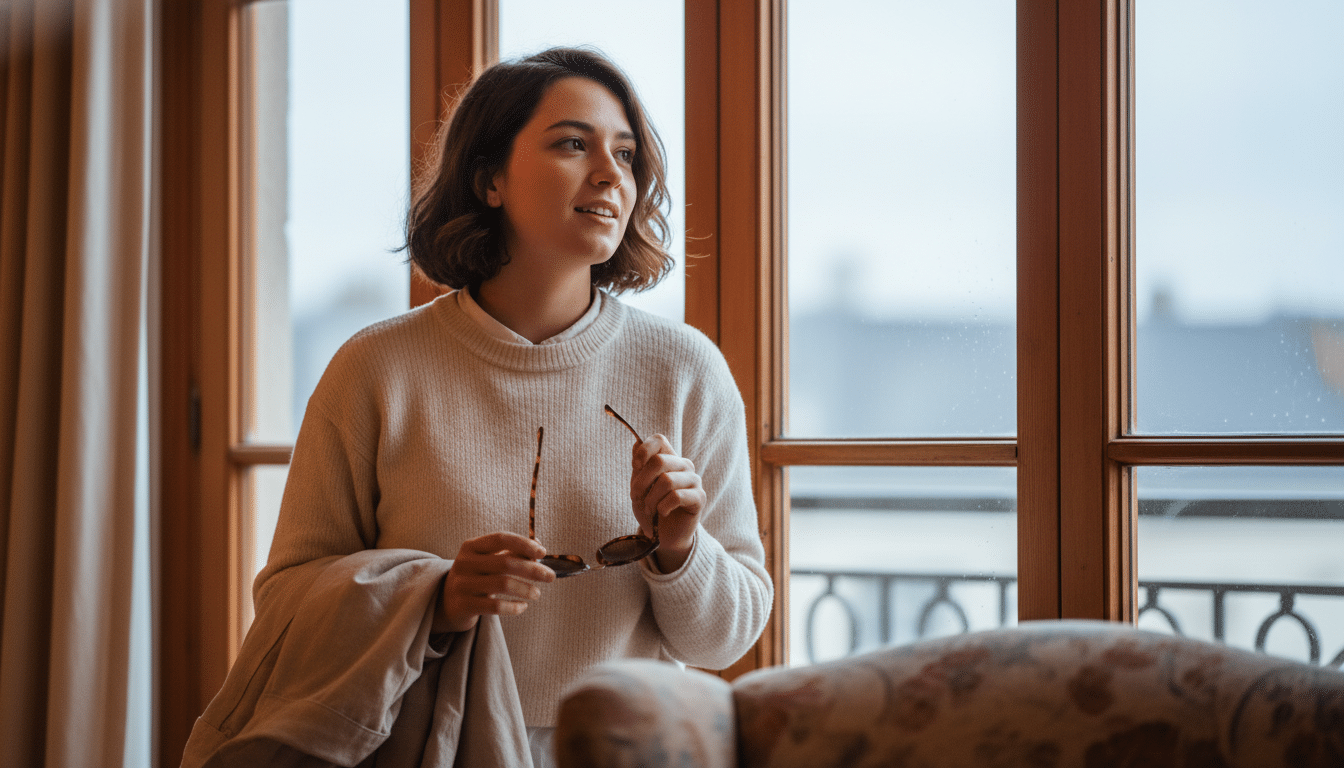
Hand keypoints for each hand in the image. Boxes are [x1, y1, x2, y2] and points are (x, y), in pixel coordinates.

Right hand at [435, 532, 554, 632]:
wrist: (445, 602)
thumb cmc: (475, 577)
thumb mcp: (488, 561)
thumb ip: (512, 552)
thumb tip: (539, 546)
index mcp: (471, 547)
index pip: (501, 538)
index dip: (524, 544)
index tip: (543, 552)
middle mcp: (464, 563)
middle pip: (505, 563)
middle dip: (533, 570)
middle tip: (550, 577)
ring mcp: (462, 584)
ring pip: (503, 584)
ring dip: (526, 589)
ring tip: (537, 594)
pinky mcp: (464, 605)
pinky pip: (496, 606)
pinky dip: (514, 607)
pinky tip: (523, 606)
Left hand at [629, 434, 705, 572]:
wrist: (666, 535)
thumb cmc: (652, 509)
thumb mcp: (640, 488)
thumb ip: (639, 467)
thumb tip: (636, 444)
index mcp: (669, 458)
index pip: (659, 440)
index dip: (644, 450)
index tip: (635, 467)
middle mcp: (684, 465)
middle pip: (658, 461)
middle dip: (641, 483)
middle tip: (636, 498)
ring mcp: (694, 480)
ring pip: (666, 481)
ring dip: (651, 499)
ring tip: (649, 510)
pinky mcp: (699, 497)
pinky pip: (677, 496)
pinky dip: (663, 507)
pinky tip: (663, 513)